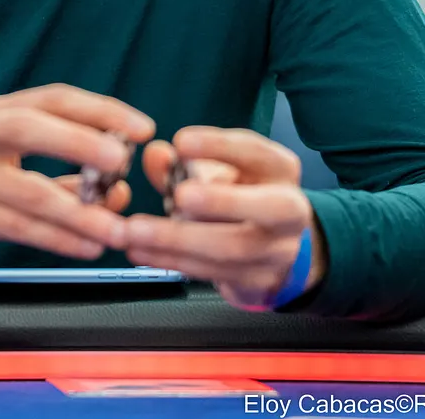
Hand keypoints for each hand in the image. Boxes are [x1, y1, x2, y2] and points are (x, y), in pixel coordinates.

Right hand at [0, 84, 153, 281]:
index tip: (142, 128)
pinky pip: (14, 225)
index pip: (51, 98)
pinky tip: (85, 247)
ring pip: (28, 188)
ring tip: (118, 230)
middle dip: (83, 140)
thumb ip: (60, 181)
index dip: (100, 109)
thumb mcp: (4, 176)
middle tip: (125, 160)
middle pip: (33, 124)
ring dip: (80, 212)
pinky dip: (55, 239)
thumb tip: (119, 191)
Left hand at [126, 127, 324, 310]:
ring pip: (232, 248)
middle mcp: (290, 211)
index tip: (181, 143)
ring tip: (134, 230)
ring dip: (178, 239)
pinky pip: (211, 272)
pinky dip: (170, 260)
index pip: (257, 152)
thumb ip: (182, 163)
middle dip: (222, 201)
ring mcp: (277, 251)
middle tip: (180, 195)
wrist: (269, 249)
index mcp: (280, 171)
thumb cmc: (237, 196)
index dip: (220, 147)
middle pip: (269, 207)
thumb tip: (156, 154)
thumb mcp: (216, 173)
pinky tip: (139, 250)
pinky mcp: (256, 280)